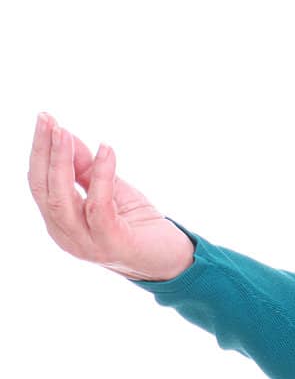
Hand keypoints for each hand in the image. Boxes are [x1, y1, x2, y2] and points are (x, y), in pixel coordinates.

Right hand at [27, 112, 195, 282]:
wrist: (171, 260)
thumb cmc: (138, 225)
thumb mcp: (109, 190)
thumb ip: (85, 170)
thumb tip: (66, 137)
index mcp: (60, 221)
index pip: (39, 182)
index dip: (39, 151)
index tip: (44, 119)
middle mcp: (65, 233)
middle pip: (43, 189)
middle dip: (44, 152)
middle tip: (47, 120)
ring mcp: (85, 242)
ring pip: (62, 199)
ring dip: (62, 162)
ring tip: (65, 132)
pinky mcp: (110, 243)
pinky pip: (98, 206)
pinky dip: (101, 176)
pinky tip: (106, 150)